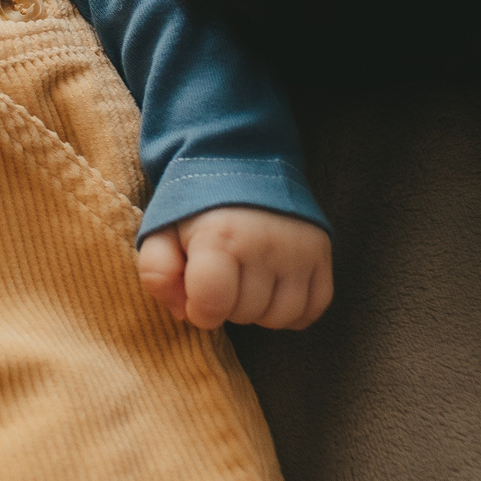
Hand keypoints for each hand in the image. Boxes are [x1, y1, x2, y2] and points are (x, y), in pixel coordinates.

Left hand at [137, 207, 333, 331]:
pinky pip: (312, 310)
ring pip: (279, 317)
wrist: (241, 162)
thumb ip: (157, 272)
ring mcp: (298, 251)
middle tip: (223, 276)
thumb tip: (182, 312)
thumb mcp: (161, 230)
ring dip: (259, 310)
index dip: (199, 310)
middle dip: (227, 305)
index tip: (196, 294)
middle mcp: (264, 245)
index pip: (212, 304)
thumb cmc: (197, 205)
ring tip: (247, 281)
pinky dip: (292, 310)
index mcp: (219, 237)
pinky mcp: (322, 255)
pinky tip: (274, 288)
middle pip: (244, 314)